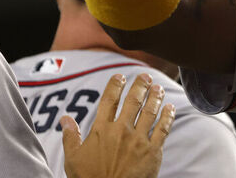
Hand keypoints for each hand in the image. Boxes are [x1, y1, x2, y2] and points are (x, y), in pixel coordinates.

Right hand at [60, 73, 174, 177]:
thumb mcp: (73, 160)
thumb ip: (71, 137)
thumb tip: (64, 118)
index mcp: (102, 131)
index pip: (109, 101)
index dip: (115, 86)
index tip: (120, 76)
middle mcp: (121, 131)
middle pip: (133, 101)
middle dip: (140, 86)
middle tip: (146, 76)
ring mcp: (138, 140)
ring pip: (150, 112)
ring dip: (155, 97)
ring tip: (158, 88)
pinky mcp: (153, 151)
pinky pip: (163, 129)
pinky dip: (168, 116)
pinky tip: (171, 107)